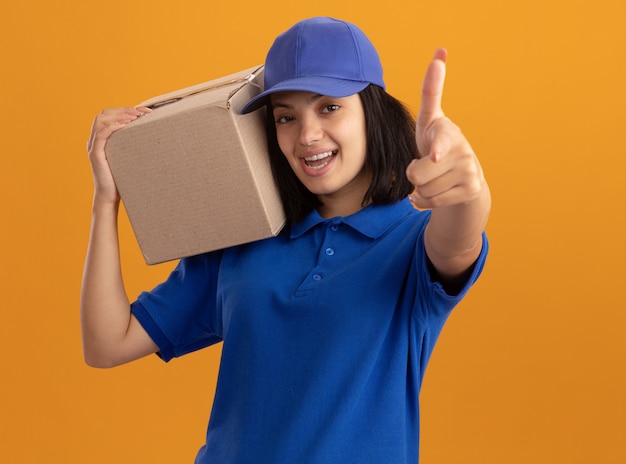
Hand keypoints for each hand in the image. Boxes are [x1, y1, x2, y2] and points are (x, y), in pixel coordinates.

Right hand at [86, 107, 150, 203]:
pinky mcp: (95, 155)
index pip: (110, 115)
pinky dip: (111, 127)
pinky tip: (124, 125)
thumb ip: (132, 146)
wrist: (110, 196)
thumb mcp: (128, 158)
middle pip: (104, 114)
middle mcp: (95, 140)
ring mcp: (93, 146)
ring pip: (100, 121)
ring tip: (134, 116)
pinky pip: (100, 135)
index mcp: (102, 138)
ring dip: (119, 115)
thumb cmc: (121, 178)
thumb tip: (152, 137)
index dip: (125, 110)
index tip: (144, 111)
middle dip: (124, 110)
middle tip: (142, 112)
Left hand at [406, 49, 484, 208]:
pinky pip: (431, 201)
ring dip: (420, 188)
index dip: (435, 148)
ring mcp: (468, 170)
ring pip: (422, 189)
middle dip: (413, 174)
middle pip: (415, 173)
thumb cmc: (439, 144)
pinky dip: (425, 201)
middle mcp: (461, 148)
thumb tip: (441, 51)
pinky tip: (436, 191)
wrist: (464, 177)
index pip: (439, 137)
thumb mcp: (430, 120)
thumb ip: (431, 90)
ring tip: (434, 178)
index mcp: (446, 130)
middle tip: (426, 166)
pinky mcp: (471, 189)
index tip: (434, 154)